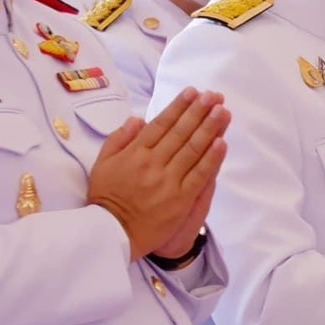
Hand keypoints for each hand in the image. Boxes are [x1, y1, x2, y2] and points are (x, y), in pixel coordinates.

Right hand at [87, 88, 229, 258]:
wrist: (111, 233)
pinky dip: (211, 159)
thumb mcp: (102, 163)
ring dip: (209, 129)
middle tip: (214, 96)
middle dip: (199, 112)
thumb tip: (137, 118)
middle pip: (180, 132)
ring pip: (192, 150)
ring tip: (222, 111)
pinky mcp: (180, 200)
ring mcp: (167, 181)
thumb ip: (119, 139)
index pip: (161, 124)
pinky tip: (222, 142)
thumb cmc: (106, 198)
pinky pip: (199, 175)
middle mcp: (152, 163)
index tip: (193, 92)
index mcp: (135, 153)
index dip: (178, 107)